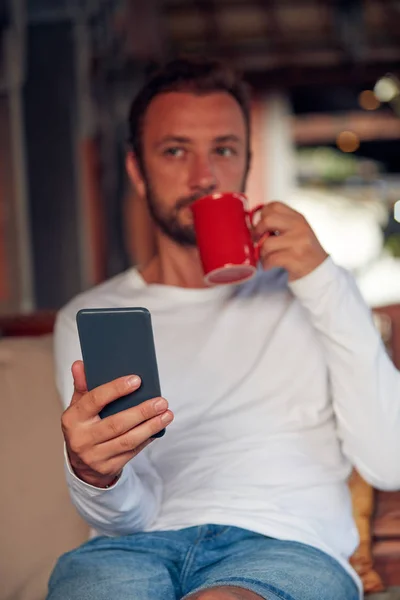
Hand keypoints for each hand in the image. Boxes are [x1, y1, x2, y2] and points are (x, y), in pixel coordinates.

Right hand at [61, 361, 173, 487]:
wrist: (80, 465)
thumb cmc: (83, 427)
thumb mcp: (79, 407)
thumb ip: (82, 386)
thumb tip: (80, 364)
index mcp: (73, 419)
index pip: (94, 400)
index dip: (116, 389)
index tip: (136, 380)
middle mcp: (82, 438)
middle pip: (116, 423)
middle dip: (142, 412)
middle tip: (161, 401)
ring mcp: (95, 456)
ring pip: (128, 440)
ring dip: (150, 427)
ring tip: (166, 414)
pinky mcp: (108, 467)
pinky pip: (132, 452)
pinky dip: (147, 439)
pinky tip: (158, 428)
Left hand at [254, 201, 327, 281]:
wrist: (319, 271)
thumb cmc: (302, 251)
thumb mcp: (295, 232)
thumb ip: (279, 224)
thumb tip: (252, 224)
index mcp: (298, 218)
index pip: (274, 206)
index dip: (262, 215)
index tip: (260, 226)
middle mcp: (299, 227)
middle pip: (268, 220)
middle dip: (257, 232)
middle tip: (257, 241)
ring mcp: (298, 242)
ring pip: (266, 244)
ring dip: (261, 253)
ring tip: (266, 257)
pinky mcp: (295, 258)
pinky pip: (270, 259)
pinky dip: (265, 264)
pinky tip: (268, 265)